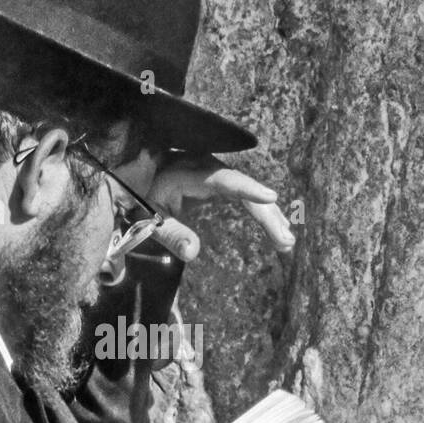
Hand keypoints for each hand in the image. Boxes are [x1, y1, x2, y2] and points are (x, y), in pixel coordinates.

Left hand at [145, 152, 295, 261]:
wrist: (137, 177)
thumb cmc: (141, 198)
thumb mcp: (150, 219)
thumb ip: (171, 234)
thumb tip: (193, 254)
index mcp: (189, 174)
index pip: (225, 180)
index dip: (248, 189)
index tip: (271, 197)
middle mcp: (208, 168)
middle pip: (245, 189)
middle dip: (268, 215)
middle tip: (285, 242)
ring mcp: (217, 173)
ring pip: (250, 193)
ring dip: (270, 216)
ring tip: (286, 243)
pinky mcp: (221, 182)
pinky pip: (247, 195)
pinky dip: (263, 212)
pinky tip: (278, 230)